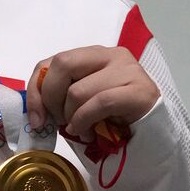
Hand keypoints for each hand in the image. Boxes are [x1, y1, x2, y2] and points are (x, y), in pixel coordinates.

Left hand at [26, 46, 159, 136]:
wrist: (154, 135)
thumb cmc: (112, 119)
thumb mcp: (80, 103)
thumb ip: (60, 96)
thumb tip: (35, 111)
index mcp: (92, 54)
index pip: (51, 62)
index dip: (36, 90)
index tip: (36, 118)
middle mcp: (111, 55)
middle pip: (63, 64)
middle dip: (52, 99)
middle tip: (60, 122)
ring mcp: (129, 70)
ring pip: (79, 89)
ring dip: (72, 117)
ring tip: (81, 130)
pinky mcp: (141, 91)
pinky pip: (100, 102)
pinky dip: (85, 120)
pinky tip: (88, 132)